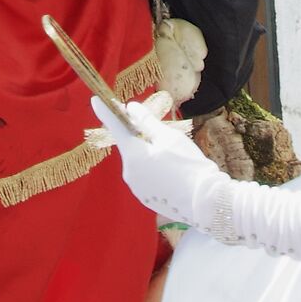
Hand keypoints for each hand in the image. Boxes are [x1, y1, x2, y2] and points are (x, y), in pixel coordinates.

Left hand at [90, 98, 223, 225]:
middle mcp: (129, 173)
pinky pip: (146, 178)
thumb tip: (130, 108)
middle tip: (162, 134)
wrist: (205, 202)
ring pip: (139, 163)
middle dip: (140, 138)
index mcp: (133, 155)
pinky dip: (154, 171)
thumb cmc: (188, 165)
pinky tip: (174, 174)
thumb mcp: (169, 137)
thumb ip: (147, 122)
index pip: (115, 127)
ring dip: (149, 156)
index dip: (105, 111)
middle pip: (131, 147)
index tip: (95, 99)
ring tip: (176, 159)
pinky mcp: (146, 199)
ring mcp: (136, 188)